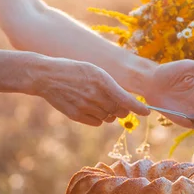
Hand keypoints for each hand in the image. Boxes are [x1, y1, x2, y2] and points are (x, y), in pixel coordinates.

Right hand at [33, 58, 148, 125]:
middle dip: (122, 109)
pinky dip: (97, 118)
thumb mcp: (94, 71)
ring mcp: (85, 106)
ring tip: (96, 100)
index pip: (126, 100)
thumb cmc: (74, 70)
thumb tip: (125, 102)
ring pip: (108, 118)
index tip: (146, 112)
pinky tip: (88, 107)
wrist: (46, 76)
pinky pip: (96, 123)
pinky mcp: (76, 115)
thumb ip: (110, 85)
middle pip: (119, 111)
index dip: (139, 108)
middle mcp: (95, 95)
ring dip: (108, 113)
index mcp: (102, 81)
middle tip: (115, 102)